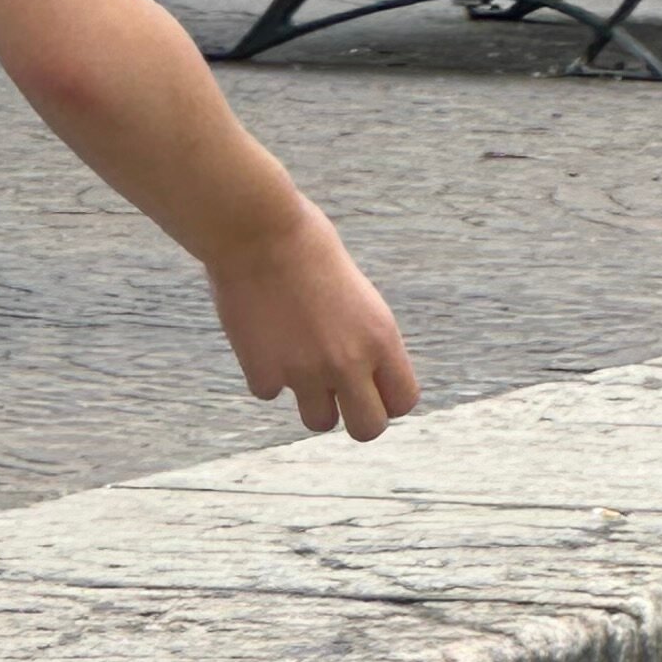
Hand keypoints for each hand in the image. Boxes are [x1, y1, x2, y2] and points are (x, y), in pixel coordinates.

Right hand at [206, 202, 418, 440]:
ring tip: (297, 361)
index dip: (387, 398)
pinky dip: (265, 374)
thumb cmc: (308, 245)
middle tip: (338, 396)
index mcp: (380, 338)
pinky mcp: (264, 372)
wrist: (258, 231)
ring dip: (309, 399)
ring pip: (318, 421)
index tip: (370, 385)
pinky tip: (261, 338)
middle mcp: (348, 362)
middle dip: (355, 417)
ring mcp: (304, 372)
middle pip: (367, 429)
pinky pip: (270, 393)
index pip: (403, 401)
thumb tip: (360, 371)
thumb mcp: (357, 294)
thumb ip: (363, 337)